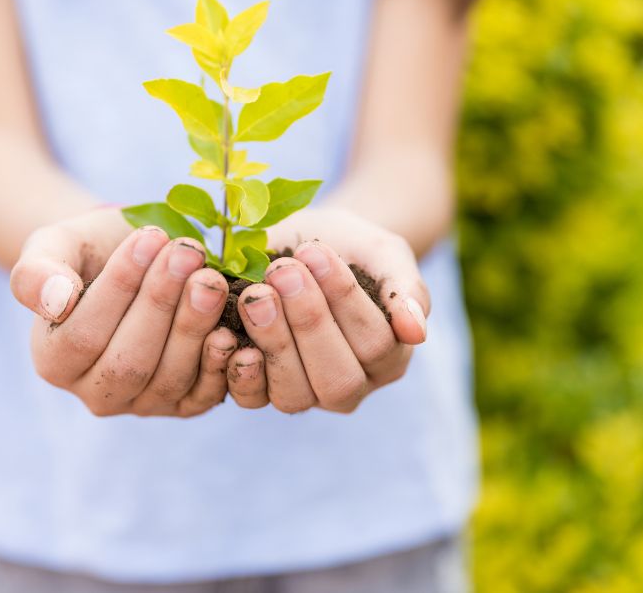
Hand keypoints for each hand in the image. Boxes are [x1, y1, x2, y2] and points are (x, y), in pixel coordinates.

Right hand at [10, 209, 234, 416]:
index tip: (149, 238)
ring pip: (168, 378)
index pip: (82, 335)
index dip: (118, 288)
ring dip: (193, 326)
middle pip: (128, 362)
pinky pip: (202, 395)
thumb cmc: (90, 251)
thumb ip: (37, 272)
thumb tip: (55, 301)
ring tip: (210, 276)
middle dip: (161, 304)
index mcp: (54, 360)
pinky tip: (230, 325)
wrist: (136, 259)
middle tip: (188, 253)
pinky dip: (219, 364)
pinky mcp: (184, 404)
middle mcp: (95, 393)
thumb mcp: (55, 246)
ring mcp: (142, 404)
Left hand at [225, 208, 429, 413]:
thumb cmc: (351, 248)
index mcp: (388, 358)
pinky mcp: (262, 392)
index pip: (375, 343)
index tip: (315, 250)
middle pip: (337, 379)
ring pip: (294, 395)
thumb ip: (405, 289)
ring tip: (256, 294)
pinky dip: (237, 368)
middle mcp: (351, 386)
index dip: (345, 300)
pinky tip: (226, 330)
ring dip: (273, 343)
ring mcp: (306, 394)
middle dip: (309, 323)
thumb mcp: (383, 253)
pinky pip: (250, 397)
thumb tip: (416, 333)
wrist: (305, 245)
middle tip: (283, 271)